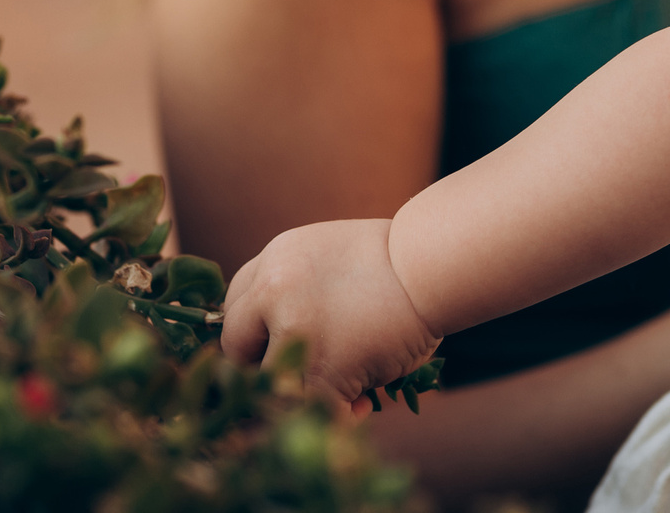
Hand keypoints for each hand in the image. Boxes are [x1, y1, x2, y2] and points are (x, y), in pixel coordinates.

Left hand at [220, 218, 442, 408]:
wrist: (435, 264)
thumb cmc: (396, 262)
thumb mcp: (328, 254)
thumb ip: (295, 284)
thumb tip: (273, 335)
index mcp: (275, 259)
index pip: (234, 305)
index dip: (253, 332)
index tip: (272, 347)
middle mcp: (274, 290)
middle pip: (236, 344)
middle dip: (265, 363)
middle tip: (301, 371)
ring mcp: (296, 331)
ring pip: (266, 383)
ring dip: (296, 393)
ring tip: (333, 391)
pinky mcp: (324, 369)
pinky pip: (310, 410)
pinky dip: (337, 415)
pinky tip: (361, 406)